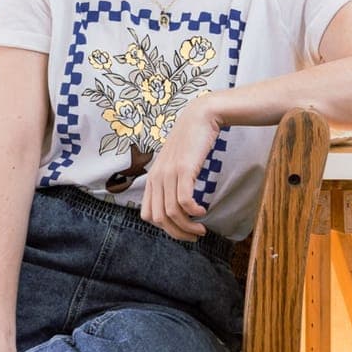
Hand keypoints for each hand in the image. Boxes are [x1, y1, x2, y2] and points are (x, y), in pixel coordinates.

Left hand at [140, 94, 223, 239]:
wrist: (200, 117)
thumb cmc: (191, 143)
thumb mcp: (175, 165)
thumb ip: (172, 183)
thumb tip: (179, 208)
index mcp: (152, 179)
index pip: (148, 215)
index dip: (165, 229)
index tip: (182, 230)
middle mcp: (156, 178)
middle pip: (159, 219)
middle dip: (177, 233)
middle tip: (195, 235)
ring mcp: (168, 173)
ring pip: (172, 213)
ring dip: (188, 227)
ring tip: (201, 229)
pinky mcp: (183, 169)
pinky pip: (184, 201)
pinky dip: (193, 212)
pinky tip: (203, 211)